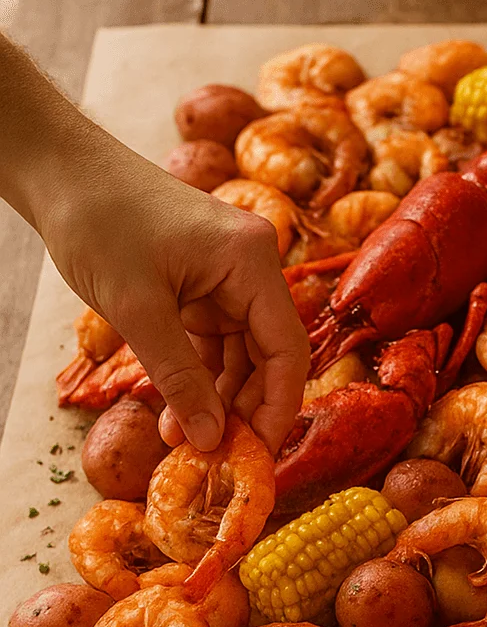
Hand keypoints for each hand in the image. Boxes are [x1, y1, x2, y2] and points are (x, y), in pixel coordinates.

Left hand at [39, 140, 308, 454]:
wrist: (59, 170)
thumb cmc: (97, 220)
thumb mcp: (138, 310)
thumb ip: (179, 378)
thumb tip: (211, 439)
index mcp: (252, 261)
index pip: (287, 350)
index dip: (278, 410)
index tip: (257, 456)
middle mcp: (252, 268)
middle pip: (269, 358)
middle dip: (245, 411)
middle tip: (216, 457)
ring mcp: (228, 279)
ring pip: (242, 359)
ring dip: (218, 402)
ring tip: (185, 441)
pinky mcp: (204, 288)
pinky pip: (215, 346)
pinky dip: (199, 380)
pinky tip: (177, 414)